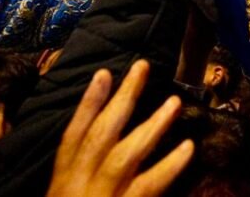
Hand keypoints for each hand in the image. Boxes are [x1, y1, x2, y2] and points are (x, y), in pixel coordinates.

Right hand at [48, 61, 193, 196]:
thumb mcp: (65, 196)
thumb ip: (83, 174)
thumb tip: (106, 143)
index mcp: (62, 180)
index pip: (73, 135)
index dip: (88, 103)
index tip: (103, 73)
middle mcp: (78, 184)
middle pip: (100, 134)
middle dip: (122, 98)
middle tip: (143, 67)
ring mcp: (101, 196)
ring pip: (126, 155)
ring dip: (152, 126)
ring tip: (174, 103)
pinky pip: (147, 185)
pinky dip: (168, 166)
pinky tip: (187, 147)